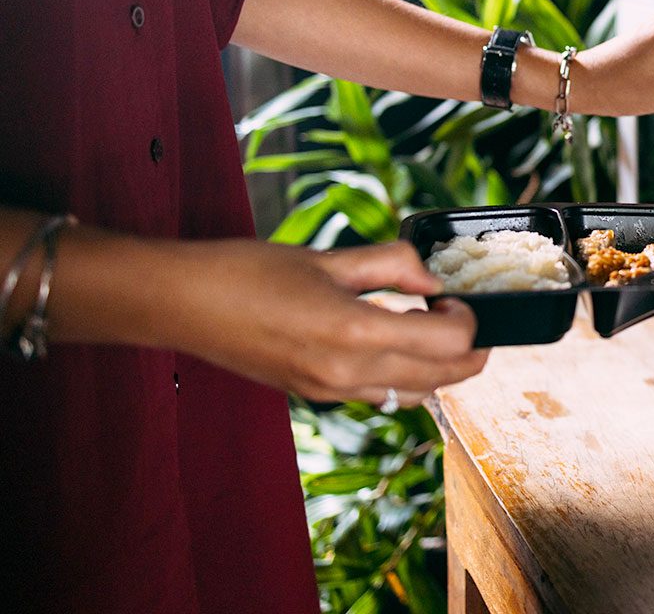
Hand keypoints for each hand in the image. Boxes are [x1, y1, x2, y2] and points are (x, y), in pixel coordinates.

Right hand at [161, 239, 485, 407]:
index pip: (449, 342)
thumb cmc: (247, 272)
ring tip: (429, 329)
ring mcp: (332, 391)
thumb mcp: (328, 257)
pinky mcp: (316, 395)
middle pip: (444, 379)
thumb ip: (391, 265)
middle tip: (461, 317)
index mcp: (355, 333)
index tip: (454, 296)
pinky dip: (404, 377)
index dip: (467, 319)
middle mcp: (349, 374)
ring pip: (415, 396)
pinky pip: (380, 397)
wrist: (183, 304)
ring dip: (438, 369)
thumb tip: (430, 278)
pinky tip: (391, 344)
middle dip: (468, 351)